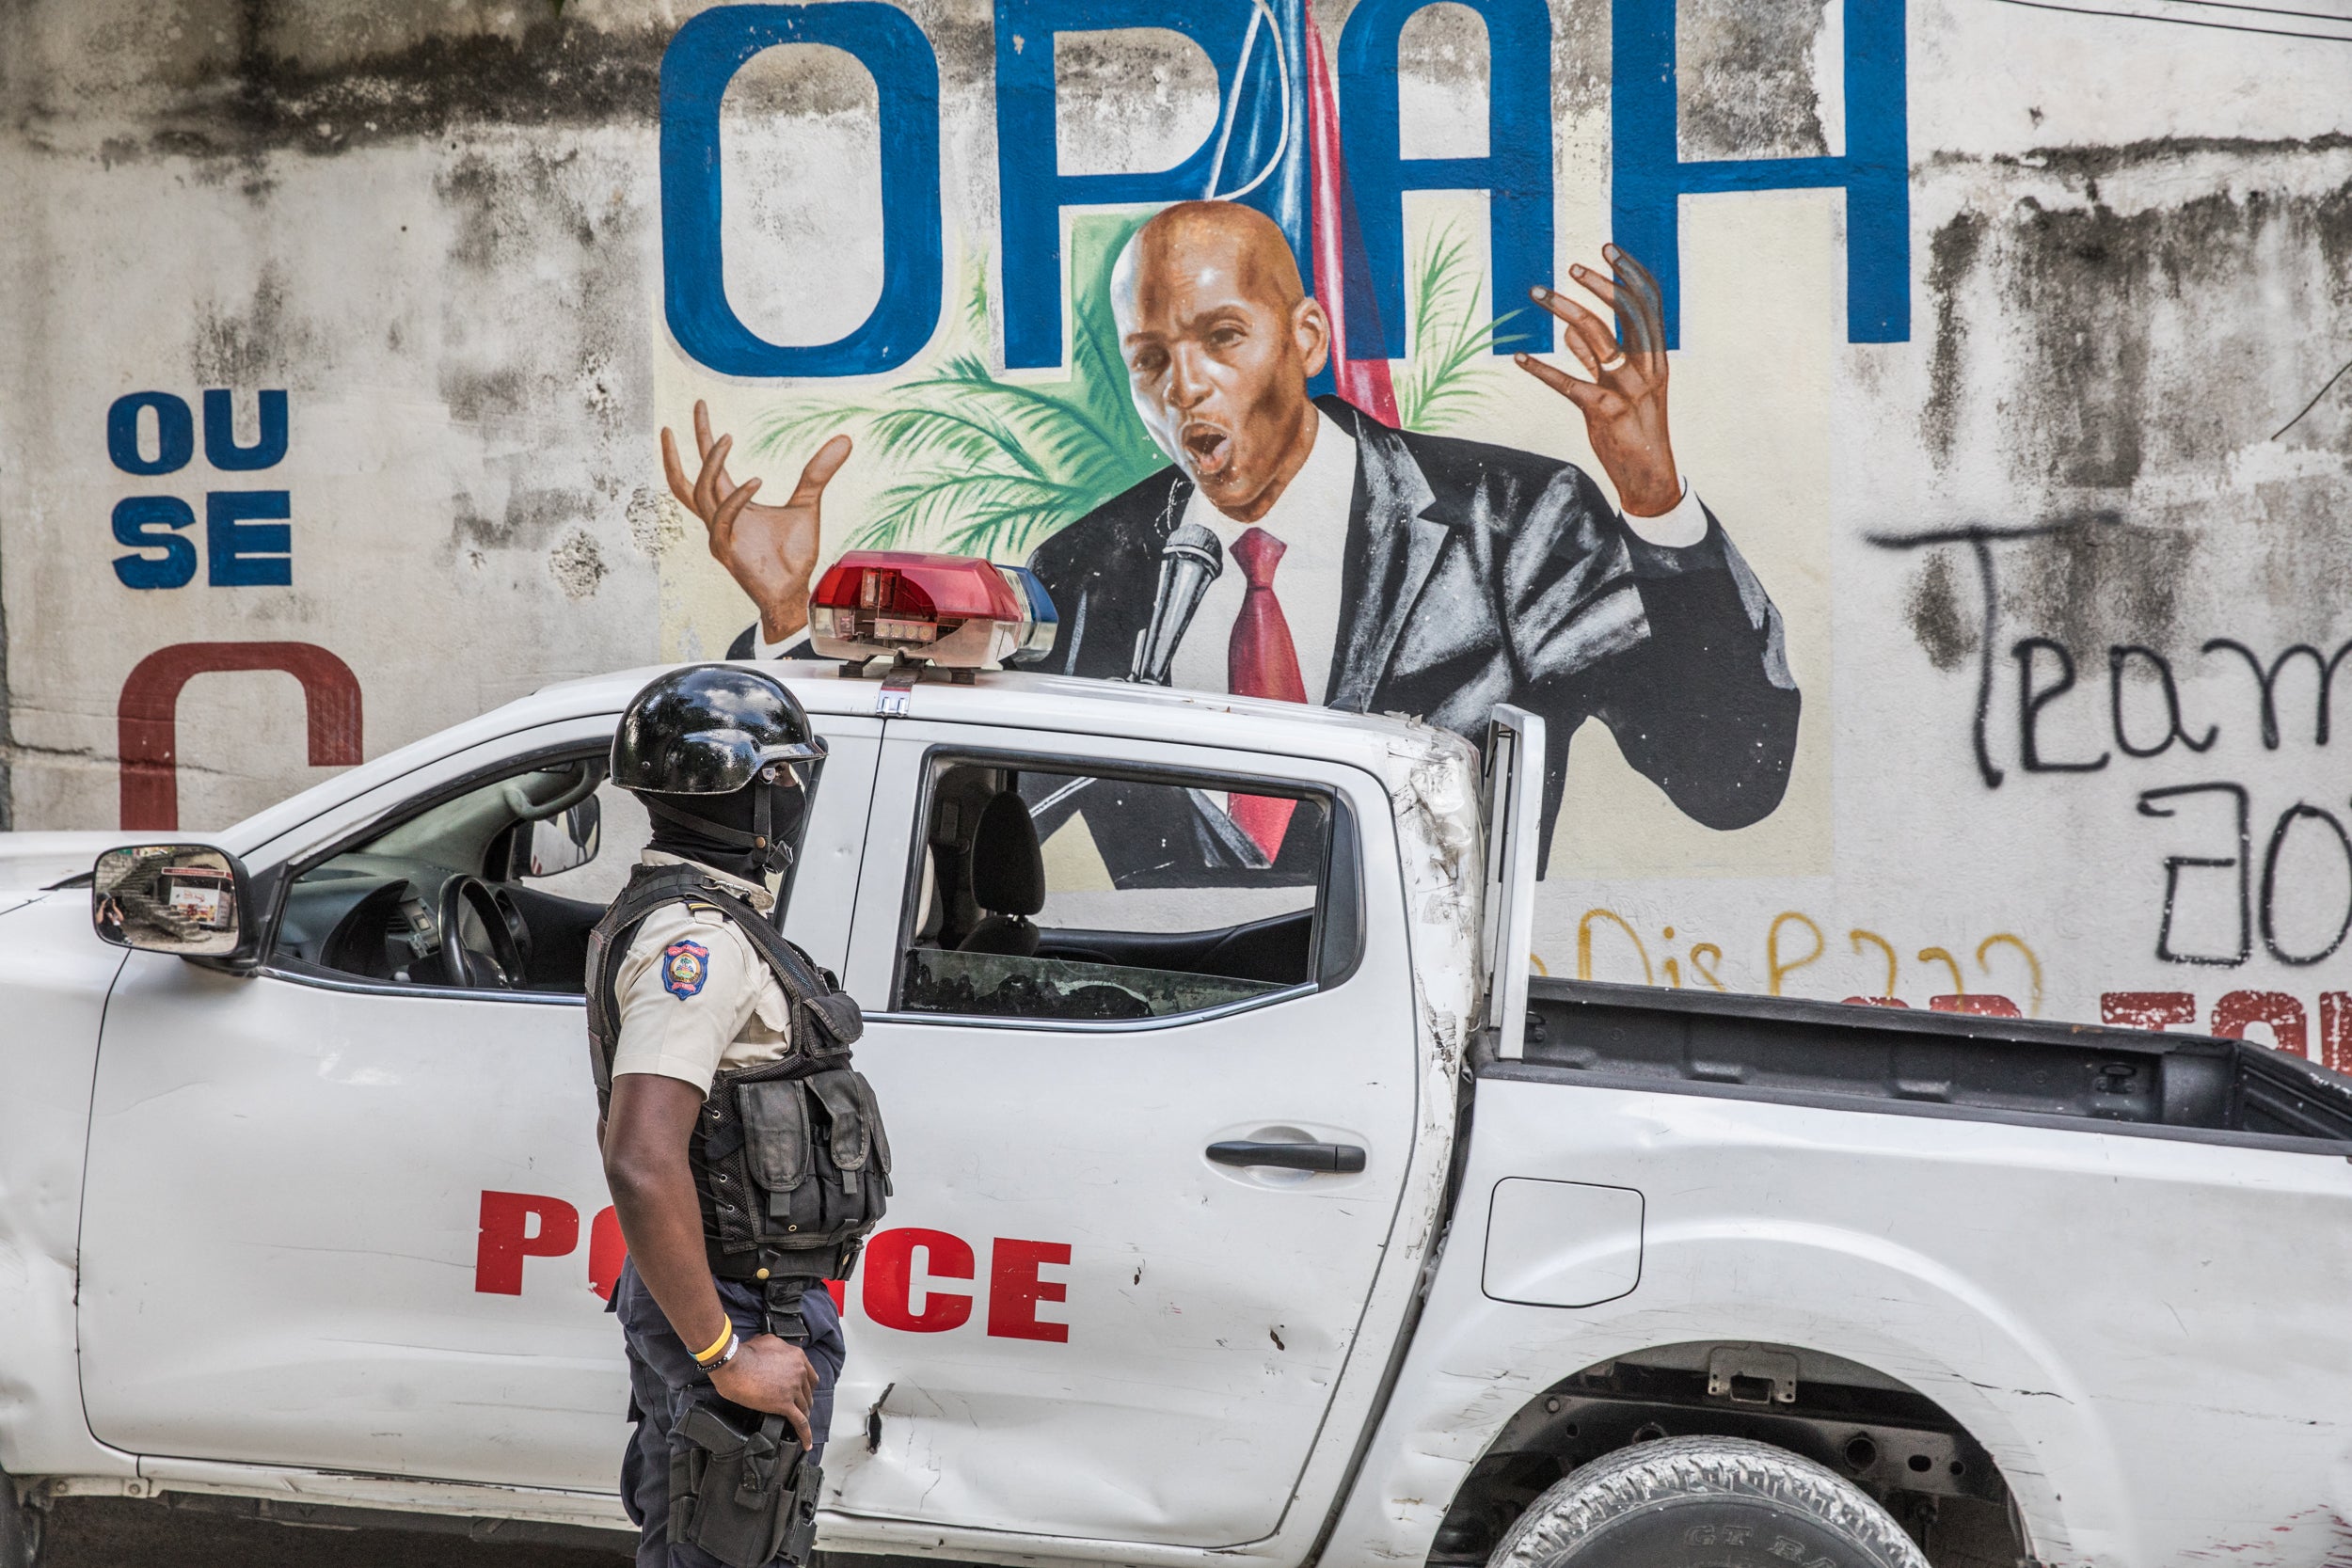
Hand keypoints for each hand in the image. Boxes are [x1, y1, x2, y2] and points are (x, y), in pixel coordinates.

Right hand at [661, 399, 850, 645]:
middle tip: (695, 408)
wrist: (795, 592)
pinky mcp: (726, 550)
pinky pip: (722, 518)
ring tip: (726, 436)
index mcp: (730, 506)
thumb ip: (818, 473)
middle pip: (686, 479)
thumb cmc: (793, 556)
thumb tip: (845, 438)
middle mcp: (718, 519)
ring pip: (700, 492)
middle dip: (682, 446)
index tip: (700, 404)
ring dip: (711, 463)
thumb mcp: (807, 505)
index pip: (708, 467)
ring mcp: (719, 535)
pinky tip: (756, 480)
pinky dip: (737, 497)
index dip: (702, 437)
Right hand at [709, 1332, 817, 1448]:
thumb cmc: (745, 1352)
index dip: (807, 1387)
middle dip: (804, 1402)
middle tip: (799, 1409)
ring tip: (800, 1426)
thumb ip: (779, 1347)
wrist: (733, 1364)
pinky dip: (805, 1434)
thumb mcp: (768, 1341)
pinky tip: (806, 1442)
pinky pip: (800, 1422)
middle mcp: (799, 1372)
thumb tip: (777, 1351)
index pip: (810, 1376)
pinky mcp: (784, 1404)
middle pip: (808, 1393)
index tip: (804, 1394)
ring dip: (803, 1416)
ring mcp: (793, 1389)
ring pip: (805, 1407)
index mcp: (797, 1357)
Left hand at [1514, 245, 1682, 517]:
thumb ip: (1596, 360)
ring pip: (1597, 338)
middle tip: (1571, 267)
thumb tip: (1569, 331)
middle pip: (1627, 312)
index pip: (1649, 304)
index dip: (1630, 273)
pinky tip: (1520, 357)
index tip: (1607, 250)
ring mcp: (1627, 390)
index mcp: (1657, 358)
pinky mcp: (1603, 412)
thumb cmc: (1634, 430)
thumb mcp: (1623, 389)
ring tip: (1539, 293)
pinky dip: (1542, 369)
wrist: (1648, 477)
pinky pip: (1568, 383)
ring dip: (1565, 311)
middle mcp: (1647, 369)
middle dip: (1599, 284)